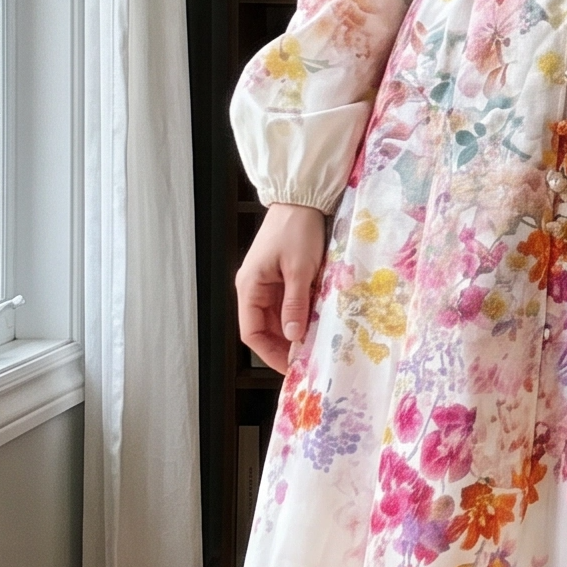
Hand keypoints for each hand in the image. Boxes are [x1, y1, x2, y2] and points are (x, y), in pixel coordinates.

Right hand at [236, 202, 328, 375]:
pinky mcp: (281, 277)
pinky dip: (300, 315)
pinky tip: (316, 322)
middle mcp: (253, 288)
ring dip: (294, 331)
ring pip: (278, 318)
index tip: (290, 367)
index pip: (251, 333)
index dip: (269, 354)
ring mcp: (267, 283)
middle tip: (308, 360)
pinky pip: (287, 304)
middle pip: (264, 328)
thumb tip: (292, 337)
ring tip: (315, 344)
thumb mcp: (299, 270)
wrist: (301, 199)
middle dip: (284, 345)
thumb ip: (295, 304)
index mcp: (249, 287)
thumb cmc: (297, 230)